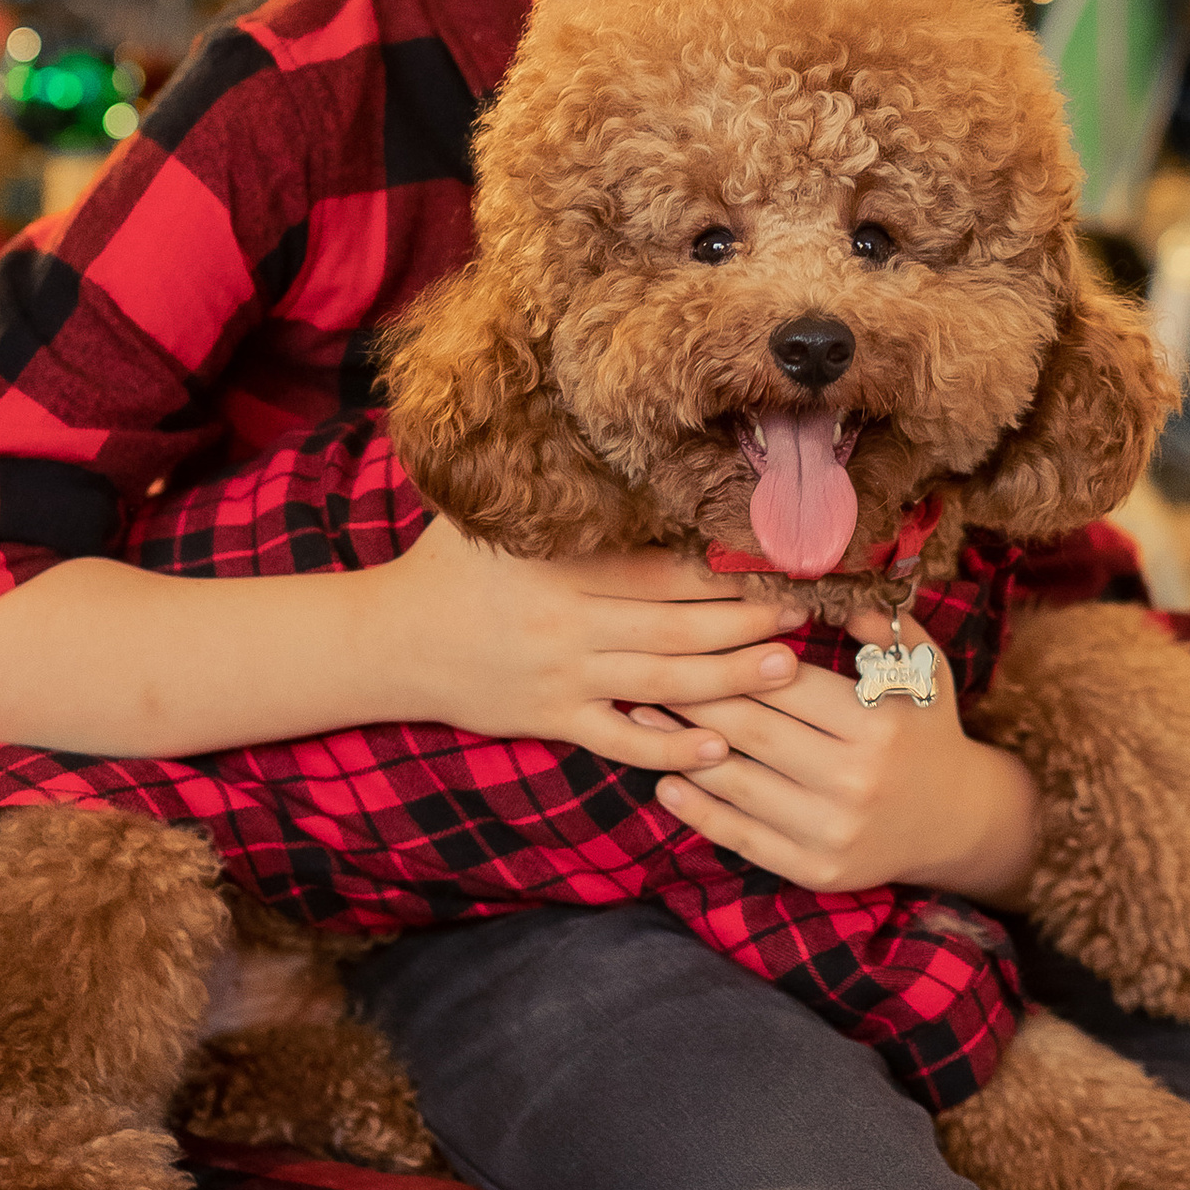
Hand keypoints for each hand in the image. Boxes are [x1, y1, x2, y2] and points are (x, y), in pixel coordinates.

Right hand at [371, 510, 812, 772]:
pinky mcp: (551, 718)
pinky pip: (619, 735)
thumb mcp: (488, 515)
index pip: (660, 566)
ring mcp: (563, 675)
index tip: (771, 560)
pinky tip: (715, 749)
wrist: (387, 641)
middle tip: (802, 614)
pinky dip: (668, 746)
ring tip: (785, 670)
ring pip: (662, 679)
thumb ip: (548, 491)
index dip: (722, 567)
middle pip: (677, 623)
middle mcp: (570, 621)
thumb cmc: (445, 567)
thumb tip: (593, 440)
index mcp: (564, 565)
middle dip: (746, 621)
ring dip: (729, 678)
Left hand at [649, 602, 1040, 903]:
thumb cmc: (928, 729)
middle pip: (753, 730)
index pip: (787, 685)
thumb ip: (881, 625)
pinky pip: (745, 839)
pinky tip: (666, 783)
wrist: (956, 821)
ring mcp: (833, 831)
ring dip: (680, 750)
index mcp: (878, 725)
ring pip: (739, 784)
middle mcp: (856, 780)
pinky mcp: (816, 871)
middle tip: (646, 671)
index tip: (689, 638)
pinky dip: (700, 812)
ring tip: (640, 719)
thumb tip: (827, 586)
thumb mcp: (925, 669)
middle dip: (693, 697)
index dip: (733, 659)